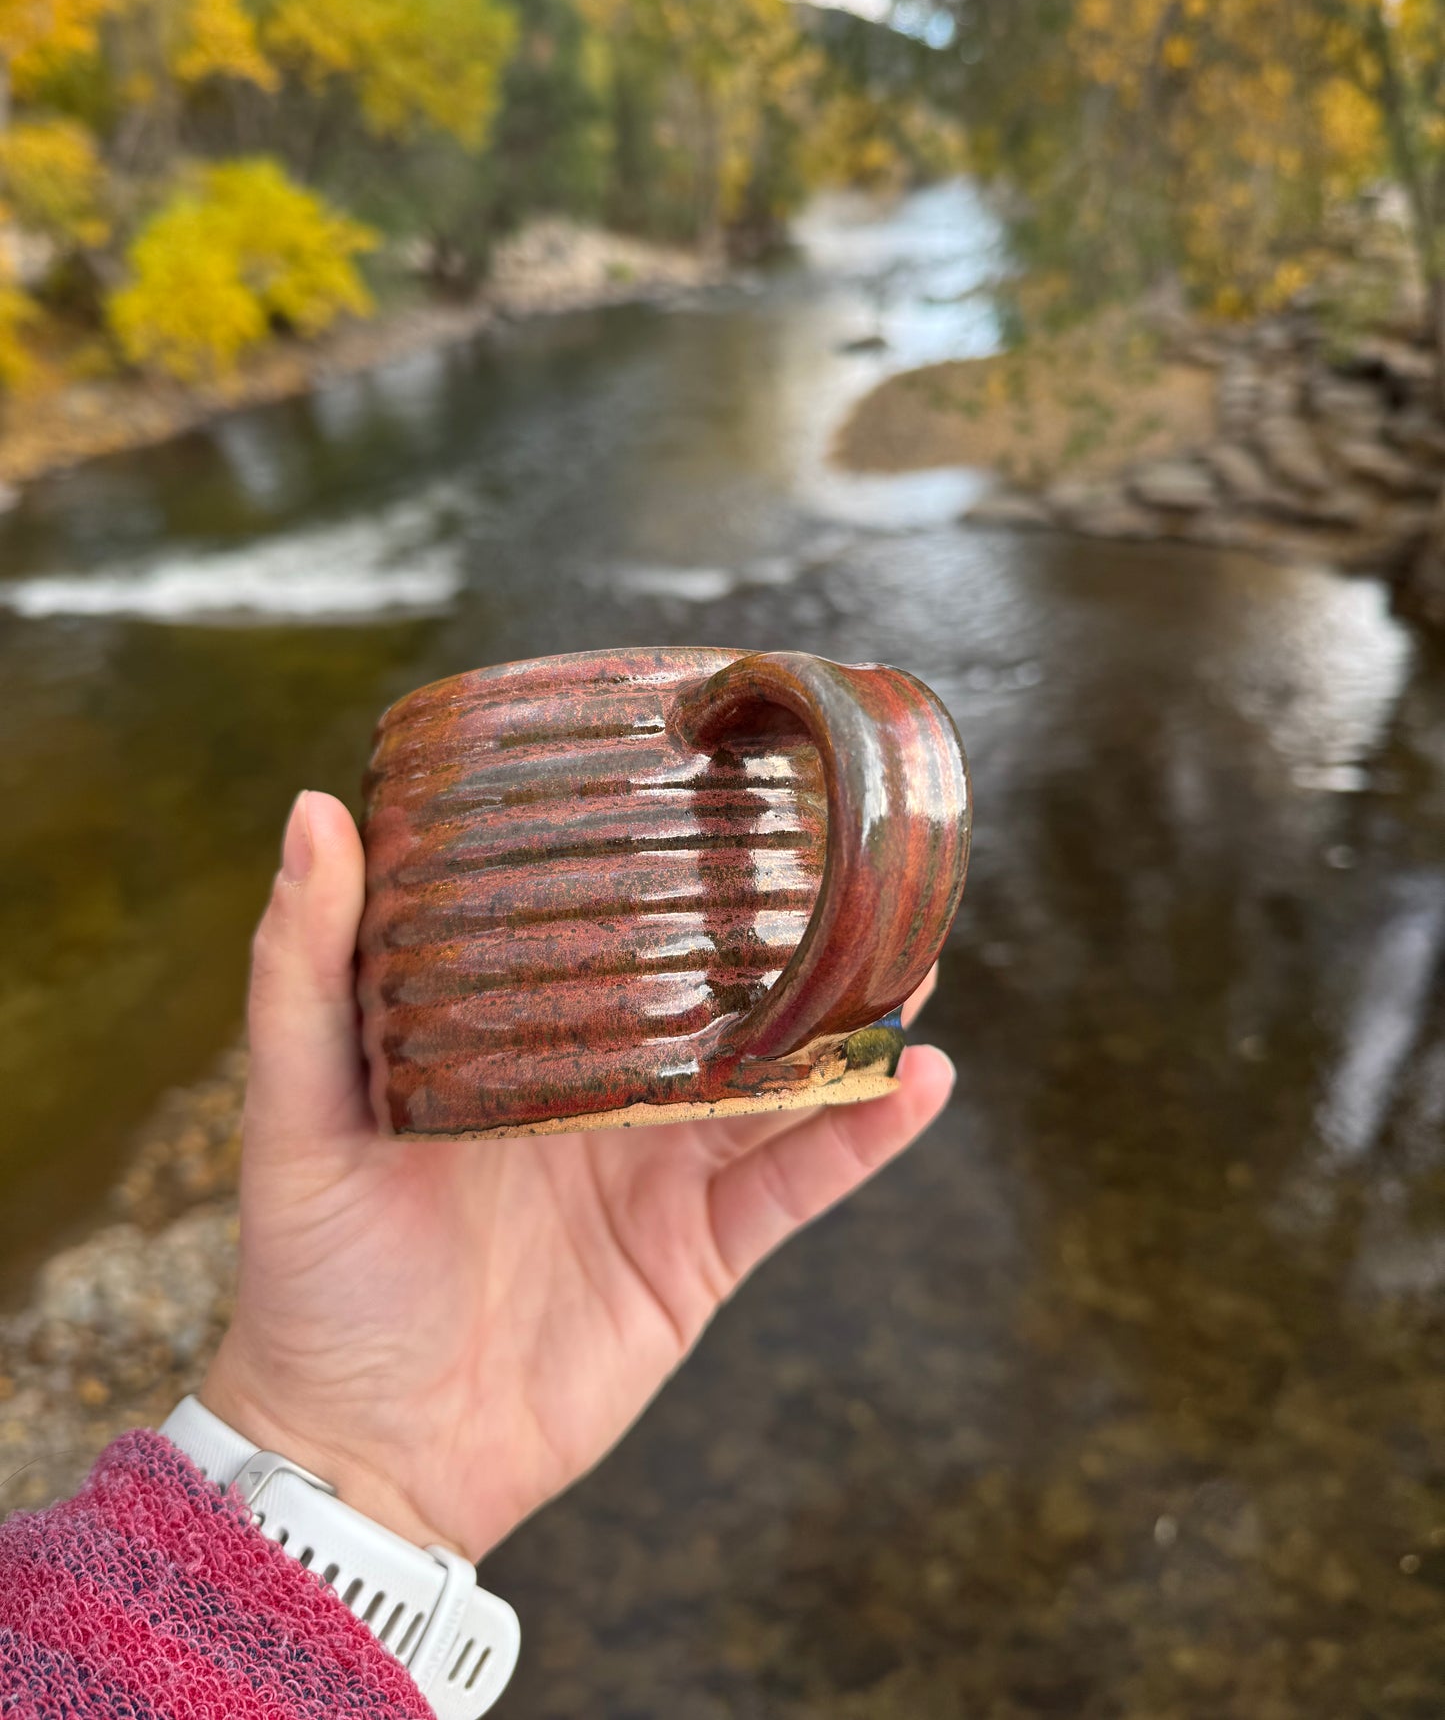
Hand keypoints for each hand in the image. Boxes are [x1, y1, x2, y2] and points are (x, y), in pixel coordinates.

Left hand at [202, 791, 953, 1558]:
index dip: (673, 870)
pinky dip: (861, 1136)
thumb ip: (301, 971)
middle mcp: (604, 1091)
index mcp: (521, 1041)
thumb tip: (313, 810)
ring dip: (848, 1021)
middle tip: (857, 864)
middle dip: (789, 935)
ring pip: (778, 1077)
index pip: (614, 935)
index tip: (727, 792)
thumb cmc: (311, 1278)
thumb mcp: (296, 1112)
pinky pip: (797, 1183)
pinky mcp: (700, 1255)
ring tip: (915, 954)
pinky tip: (919, 1079)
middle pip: (718, 995)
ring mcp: (659, 1171)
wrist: (363, 1457)